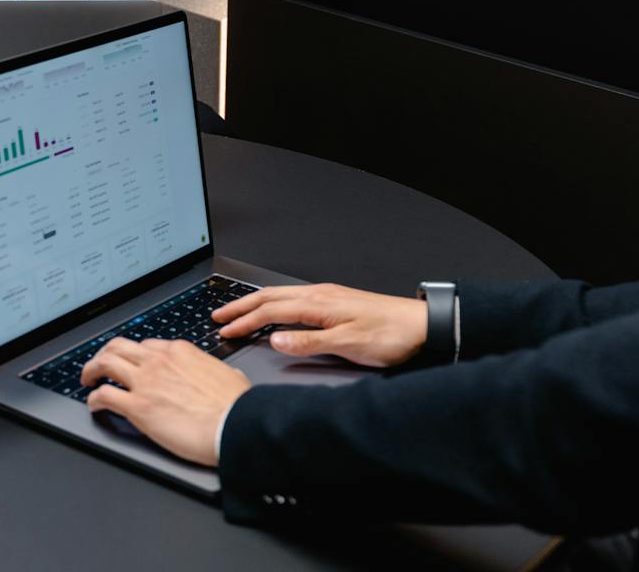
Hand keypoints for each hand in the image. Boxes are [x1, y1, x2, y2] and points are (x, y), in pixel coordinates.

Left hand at [80, 338, 251, 465]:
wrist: (236, 425)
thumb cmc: (237, 406)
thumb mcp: (231, 376)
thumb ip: (219, 373)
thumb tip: (227, 376)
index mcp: (180, 351)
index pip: (146, 346)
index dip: (134, 355)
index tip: (130, 363)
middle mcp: (159, 361)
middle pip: (118, 347)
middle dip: (104, 354)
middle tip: (99, 366)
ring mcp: (146, 382)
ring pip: (105, 363)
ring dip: (91, 370)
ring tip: (88, 380)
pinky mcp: (137, 407)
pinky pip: (104, 395)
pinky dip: (94, 399)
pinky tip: (94, 405)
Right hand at [213, 283, 426, 367]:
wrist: (421, 326)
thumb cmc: (390, 334)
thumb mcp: (348, 344)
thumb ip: (309, 343)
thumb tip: (276, 341)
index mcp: (318, 303)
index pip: (271, 311)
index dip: (244, 320)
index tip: (224, 329)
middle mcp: (320, 294)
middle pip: (270, 297)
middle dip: (241, 305)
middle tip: (218, 314)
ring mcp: (327, 296)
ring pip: (281, 295)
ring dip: (255, 303)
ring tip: (237, 311)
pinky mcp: (335, 301)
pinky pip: (294, 298)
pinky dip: (274, 304)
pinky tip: (274, 310)